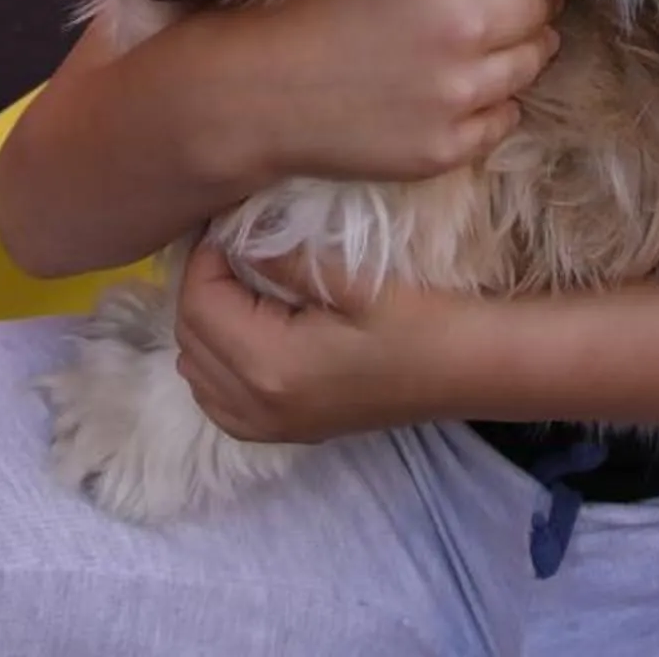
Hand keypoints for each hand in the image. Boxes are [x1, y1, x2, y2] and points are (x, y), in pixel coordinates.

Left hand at [174, 244, 476, 443]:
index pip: (198, 304)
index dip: (205, 258)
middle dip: (202, 286)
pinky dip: (216, 364)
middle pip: (189, 337)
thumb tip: (234, 234)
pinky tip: (246, 332)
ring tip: (239, 284)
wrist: (469, 371)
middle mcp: (257, 407)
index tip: (230, 225)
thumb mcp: (353, 278)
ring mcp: (270, 428)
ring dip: (204, 324)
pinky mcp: (285, 433)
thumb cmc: (420, 319)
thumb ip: (283, 257)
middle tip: (233, 246)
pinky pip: (218, 401)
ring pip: (195, 372)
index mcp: (271, 366)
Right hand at [216, 0, 558, 184]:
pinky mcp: (449, 145)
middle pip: (539, 5)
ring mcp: (460, 91)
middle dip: (530, 0)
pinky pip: (505, 118)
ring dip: (521, 50)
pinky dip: (493, 103)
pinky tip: (464, 94)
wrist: (252, 92)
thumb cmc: (299, 8)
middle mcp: (464, 23)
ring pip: (532, 61)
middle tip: (511, 5)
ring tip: (493, 48)